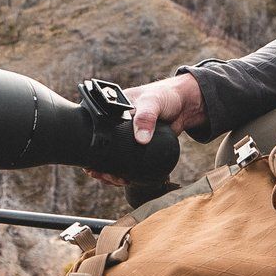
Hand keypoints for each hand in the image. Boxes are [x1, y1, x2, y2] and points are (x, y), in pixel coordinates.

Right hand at [86, 73, 206, 185]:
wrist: (183, 104)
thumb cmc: (164, 95)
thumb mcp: (153, 102)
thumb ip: (146, 117)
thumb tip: (141, 139)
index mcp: (110, 110)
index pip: (94, 129)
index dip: (91, 146)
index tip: (93, 162)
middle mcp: (114, 124)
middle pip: (101, 146)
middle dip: (99, 164)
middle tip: (105, 175)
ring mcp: (125, 137)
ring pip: (112, 157)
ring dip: (110, 171)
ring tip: (115, 180)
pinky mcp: (137, 147)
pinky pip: (127, 162)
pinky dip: (124, 172)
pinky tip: (125, 179)